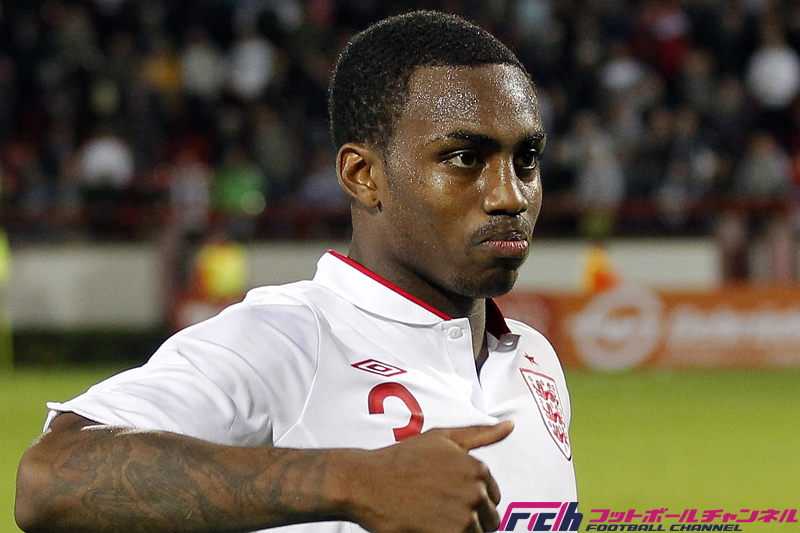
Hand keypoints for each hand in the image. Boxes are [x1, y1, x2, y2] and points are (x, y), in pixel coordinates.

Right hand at [346, 421, 512, 532]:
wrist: (368, 482)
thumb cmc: (402, 459)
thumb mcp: (442, 438)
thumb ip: (480, 433)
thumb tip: (510, 424)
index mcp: (478, 469)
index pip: (494, 498)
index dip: (473, 500)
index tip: (448, 497)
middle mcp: (476, 493)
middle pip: (489, 520)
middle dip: (469, 518)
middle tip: (439, 510)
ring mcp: (464, 517)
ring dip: (457, 531)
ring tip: (432, 517)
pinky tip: (428, 526)